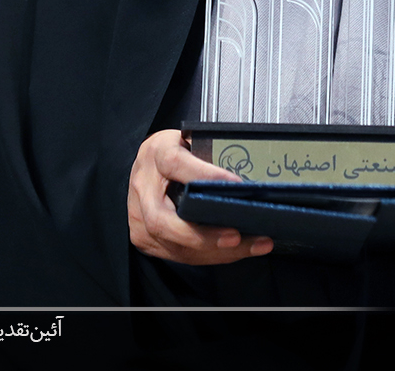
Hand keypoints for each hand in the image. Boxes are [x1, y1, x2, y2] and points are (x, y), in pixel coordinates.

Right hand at [127, 129, 272, 263]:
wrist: (146, 166)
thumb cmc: (177, 149)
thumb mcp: (191, 139)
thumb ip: (211, 152)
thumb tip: (248, 177)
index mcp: (157, 153)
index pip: (175, 164)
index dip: (205, 176)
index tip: (237, 185)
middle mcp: (143, 187)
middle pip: (163, 220)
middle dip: (202, 235)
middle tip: (236, 237)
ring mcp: (140, 217)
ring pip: (174, 244)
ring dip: (217, 251)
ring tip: (254, 245)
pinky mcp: (145, 238)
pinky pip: (179, 253)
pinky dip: (213, 255)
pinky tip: (239, 250)